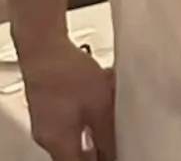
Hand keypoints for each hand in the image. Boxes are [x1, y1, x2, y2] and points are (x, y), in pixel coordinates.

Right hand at [20, 40, 114, 160]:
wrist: (45, 49)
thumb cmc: (66, 74)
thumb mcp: (101, 106)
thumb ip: (108, 134)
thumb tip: (115, 151)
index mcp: (60, 144)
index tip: (116, 154)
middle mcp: (49, 138)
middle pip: (78, 154)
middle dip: (101, 145)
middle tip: (117, 136)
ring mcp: (47, 123)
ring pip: (78, 133)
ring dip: (97, 125)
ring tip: (111, 108)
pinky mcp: (49, 108)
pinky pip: (72, 117)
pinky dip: (89, 111)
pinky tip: (103, 92)